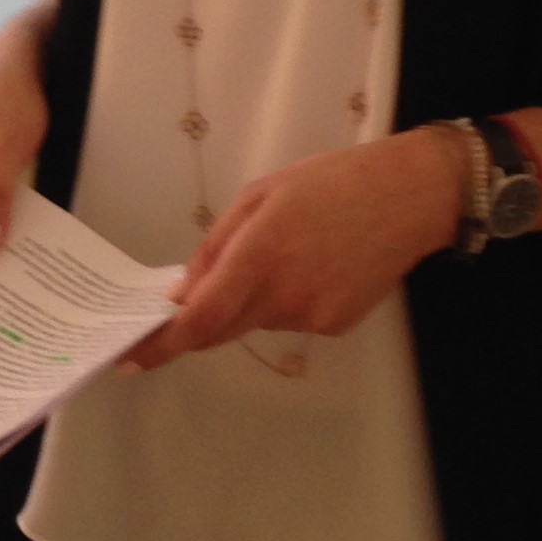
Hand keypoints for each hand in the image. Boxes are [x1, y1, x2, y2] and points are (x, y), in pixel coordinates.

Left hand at [127, 127, 460, 371]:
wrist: (409, 198)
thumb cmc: (329, 183)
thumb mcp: (260, 195)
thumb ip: (215, 247)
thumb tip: (181, 294)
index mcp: (259, 254)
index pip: (201, 319)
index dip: (164, 344)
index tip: (132, 358)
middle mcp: (284, 294)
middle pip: (222, 330)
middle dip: (198, 323)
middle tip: (184, 305)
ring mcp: (313, 316)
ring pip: (256, 323)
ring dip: (248, 302)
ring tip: (281, 253)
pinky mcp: (337, 326)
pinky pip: (290, 320)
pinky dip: (284, 301)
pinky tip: (311, 266)